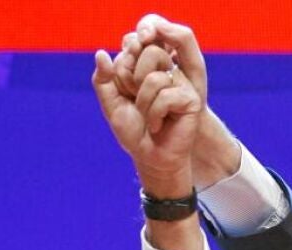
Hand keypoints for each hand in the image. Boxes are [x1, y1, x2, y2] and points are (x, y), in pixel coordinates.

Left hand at [93, 43, 200, 196]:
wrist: (150, 157)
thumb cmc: (133, 130)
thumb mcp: (111, 102)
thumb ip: (103, 78)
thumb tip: (101, 53)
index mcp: (148, 66)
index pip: (132, 49)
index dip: (123, 73)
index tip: (127, 93)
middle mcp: (167, 70)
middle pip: (151, 52)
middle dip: (134, 82)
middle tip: (137, 103)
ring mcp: (181, 84)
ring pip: (155, 78)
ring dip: (143, 104)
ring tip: (148, 118)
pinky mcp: (191, 99)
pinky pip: (166, 96)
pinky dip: (155, 114)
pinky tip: (158, 125)